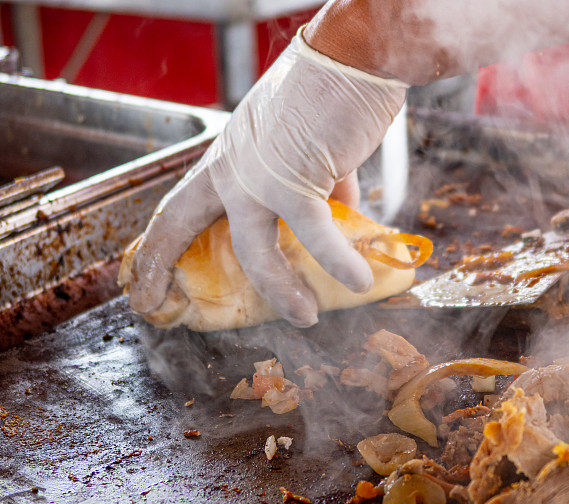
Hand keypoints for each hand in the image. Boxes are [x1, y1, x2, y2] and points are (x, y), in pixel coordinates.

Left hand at [127, 28, 407, 326]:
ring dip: (281, 291)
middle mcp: (233, 167)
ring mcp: (258, 177)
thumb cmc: (333, 94)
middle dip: (162, 269)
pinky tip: (360, 278)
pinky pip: (316, 236)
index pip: (181, 206)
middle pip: (182, 224)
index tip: (144, 281)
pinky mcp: (295, 182)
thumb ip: (315, 187)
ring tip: (305, 316)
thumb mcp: (308, 146)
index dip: (158, 247)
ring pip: (254, 251)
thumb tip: (338, 219)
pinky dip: (340, 262)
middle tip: (157, 307)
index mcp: (230, 156)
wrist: (354, 57)